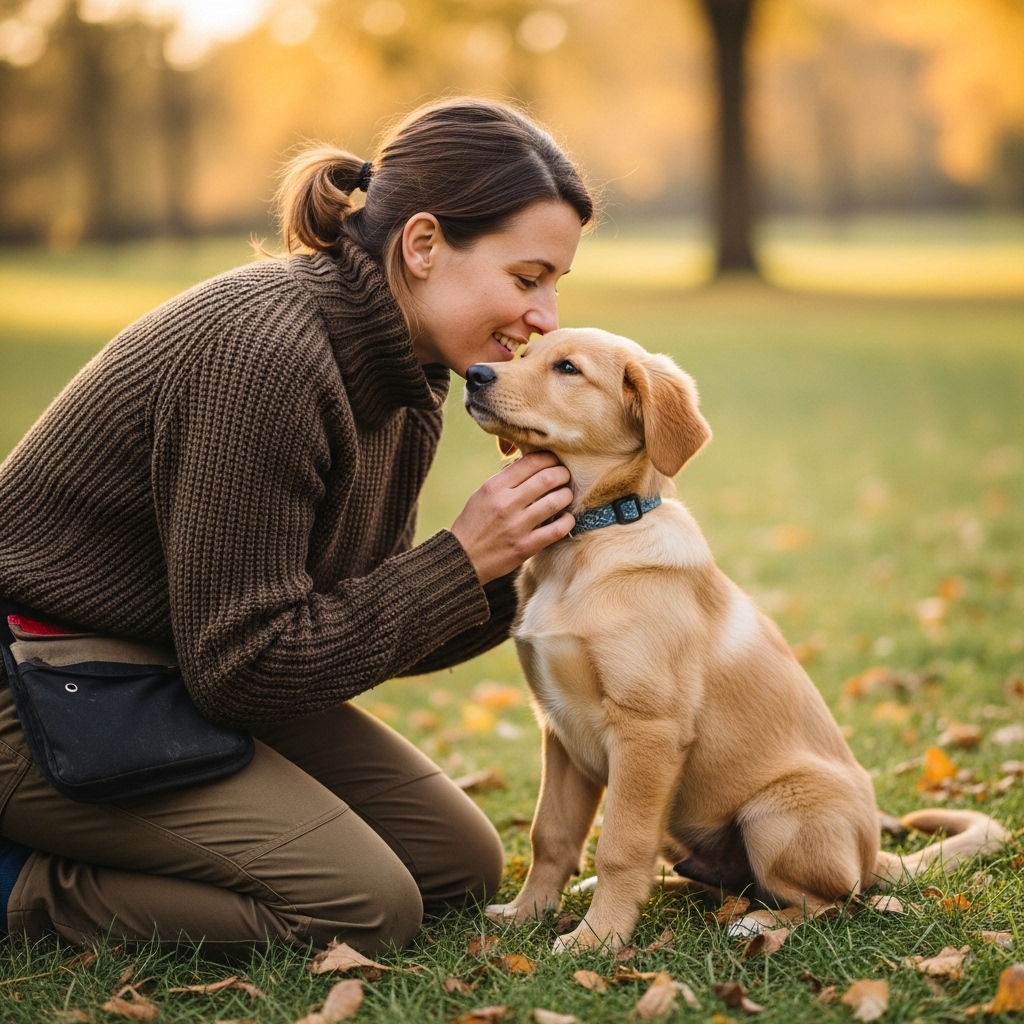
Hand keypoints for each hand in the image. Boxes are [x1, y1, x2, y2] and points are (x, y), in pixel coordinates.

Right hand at [450, 452, 573, 583]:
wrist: (463, 558)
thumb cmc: (474, 523)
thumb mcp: (483, 494)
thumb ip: (506, 479)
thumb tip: (531, 463)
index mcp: (494, 487)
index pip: (530, 462)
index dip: (549, 458)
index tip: (554, 461)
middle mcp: (506, 504)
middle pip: (547, 478)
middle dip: (562, 474)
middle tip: (565, 477)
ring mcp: (517, 526)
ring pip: (555, 501)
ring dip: (566, 495)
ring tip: (566, 495)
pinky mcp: (526, 546)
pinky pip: (557, 529)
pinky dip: (567, 520)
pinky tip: (566, 518)